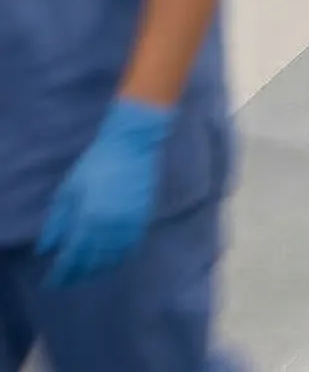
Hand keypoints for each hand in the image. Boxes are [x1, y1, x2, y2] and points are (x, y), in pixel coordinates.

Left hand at [37, 99, 172, 285]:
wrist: (132, 144)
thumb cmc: (96, 163)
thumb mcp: (68, 190)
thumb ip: (56, 222)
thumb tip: (44, 250)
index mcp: (88, 217)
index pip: (71, 257)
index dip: (60, 274)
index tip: (51, 283)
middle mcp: (109, 225)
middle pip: (92, 262)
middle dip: (77, 276)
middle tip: (67, 282)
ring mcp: (129, 222)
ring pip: (113, 258)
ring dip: (98, 270)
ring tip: (87, 274)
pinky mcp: (144, 216)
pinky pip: (131, 248)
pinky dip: (120, 259)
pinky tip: (111, 262)